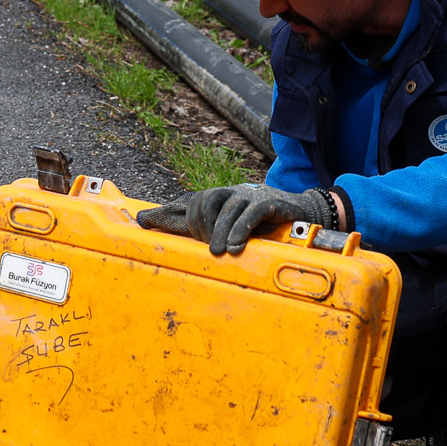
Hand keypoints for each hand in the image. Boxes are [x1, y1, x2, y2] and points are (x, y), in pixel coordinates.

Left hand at [135, 183, 334, 254]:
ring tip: (218, 252)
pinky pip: (251, 212)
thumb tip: (180, 244)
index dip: (166, 210)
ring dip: (220, 232)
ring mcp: (249, 195)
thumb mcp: (232, 229)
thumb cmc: (263, 224)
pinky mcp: (270, 202)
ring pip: (227, 208)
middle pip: (204, 201)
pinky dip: (241, 229)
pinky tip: (236, 246)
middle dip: (200, 225)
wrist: (303, 213)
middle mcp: (230, 193)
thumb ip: (208, 233)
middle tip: (207, 248)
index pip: (188, 202)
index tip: (143, 220)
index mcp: (219, 198)